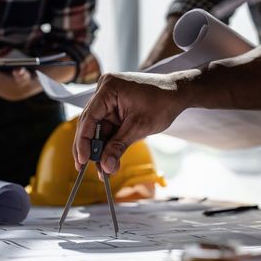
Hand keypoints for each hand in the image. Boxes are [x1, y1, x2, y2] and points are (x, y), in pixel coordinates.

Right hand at [74, 72, 188, 174]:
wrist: (178, 93)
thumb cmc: (163, 102)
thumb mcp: (139, 127)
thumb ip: (119, 146)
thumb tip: (105, 166)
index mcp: (108, 88)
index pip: (89, 118)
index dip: (83, 141)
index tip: (82, 161)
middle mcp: (104, 92)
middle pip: (90, 124)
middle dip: (90, 149)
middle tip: (84, 169)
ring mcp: (109, 100)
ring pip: (99, 129)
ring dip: (100, 150)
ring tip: (103, 171)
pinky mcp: (115, 108)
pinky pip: (108, 128)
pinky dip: (109, 144)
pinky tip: (108, 161)